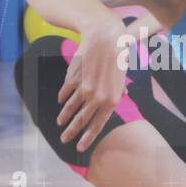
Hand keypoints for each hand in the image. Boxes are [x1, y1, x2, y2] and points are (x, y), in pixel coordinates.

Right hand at [57, 17, 129, 152]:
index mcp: (112, 100)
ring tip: (60, 123)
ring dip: (64, 117)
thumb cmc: (118, 57)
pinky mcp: (73, 79)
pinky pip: (66, 92)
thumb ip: (121, 90)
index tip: (80, 147)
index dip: (87, 138)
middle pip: (81, 120)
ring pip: (70, 108)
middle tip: (64, 139)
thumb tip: (125, 97)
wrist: (105, 38)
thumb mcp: (122, 77)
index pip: (97, 125)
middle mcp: (97, 98)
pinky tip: (60, 102)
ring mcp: (83, 89)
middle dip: (72, 132)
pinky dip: (63, 98)